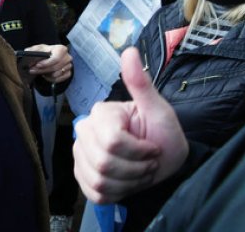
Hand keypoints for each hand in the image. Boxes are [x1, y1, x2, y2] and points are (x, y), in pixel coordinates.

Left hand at [25, 44, 72, 82]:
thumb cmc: (45, 52)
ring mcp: (69, 66)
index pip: (56, 58)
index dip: (46, 63)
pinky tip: (46, 75)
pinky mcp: (68, 73)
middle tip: (32, 70)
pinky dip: (50, 79)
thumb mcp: (38, 49)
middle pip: (55, 67)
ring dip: (45, 74)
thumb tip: (27, 52)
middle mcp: (67, 57)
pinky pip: (58, 79)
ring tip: (39, 71)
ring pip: (56, 74)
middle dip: (42, 70)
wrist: (51, 58)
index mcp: (61, 49)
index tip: (37, 65)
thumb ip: (33, 50)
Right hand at [73, 48, 188, 203]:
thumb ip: (141, 83)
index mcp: (101, 114)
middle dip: (136, 169)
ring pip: (99, 180)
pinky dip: (116, 193)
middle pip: (104, 162)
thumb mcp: (158, 110)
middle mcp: (84, 131)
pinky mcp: (82, 176)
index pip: (112, 141)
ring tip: (139, 172)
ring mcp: (80, 154)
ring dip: (129, 182)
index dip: (139, 151)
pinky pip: (94, 192)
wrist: (164, 163)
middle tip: (148, 162)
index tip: (152, 147)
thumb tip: (129, 50)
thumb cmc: (163, 134)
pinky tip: (126, 182)